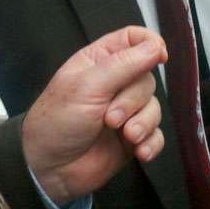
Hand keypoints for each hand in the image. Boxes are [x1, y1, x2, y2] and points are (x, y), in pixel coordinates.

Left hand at [22, 26, 165, 205]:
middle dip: (134, 99)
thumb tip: (157, 46)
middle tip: (110, 118)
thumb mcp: (88, 86)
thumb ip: (125, 64)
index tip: (160, 56)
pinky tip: (139, 151)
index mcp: (99, 61)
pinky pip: (157, 134)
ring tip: (125, 136)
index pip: (133, 39)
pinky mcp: (132, 139)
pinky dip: (152, 142)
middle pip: (147, 77)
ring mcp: (124, 112)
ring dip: (143, 123)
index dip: (150, 44)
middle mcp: (114, 84)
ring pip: (154, 107)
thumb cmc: (58, 121)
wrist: (49, 168)